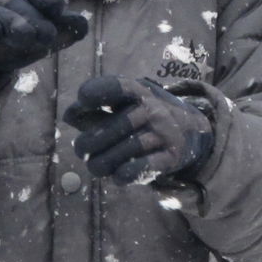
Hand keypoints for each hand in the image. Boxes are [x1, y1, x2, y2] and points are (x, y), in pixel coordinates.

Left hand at [62, 76, 213, 184]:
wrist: (191, 132)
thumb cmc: (145, 118)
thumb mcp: (125, 105)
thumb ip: (96, 109)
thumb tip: (70, 115)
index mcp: (139, 92)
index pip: (118, 87)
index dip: (96, 92)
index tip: (82, 100)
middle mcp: (153, 109)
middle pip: (112, 129)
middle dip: (88, 144)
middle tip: (83, 150)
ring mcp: (164, 133)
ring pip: (123, 152)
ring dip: (102, 164)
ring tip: (97, 166)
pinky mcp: (171, 156)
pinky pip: (142, 168)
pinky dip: (124, 174)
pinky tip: (118, 175)